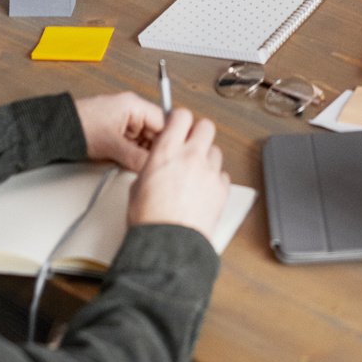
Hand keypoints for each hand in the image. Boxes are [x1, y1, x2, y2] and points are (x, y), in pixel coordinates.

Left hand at [75, 92, 165, 170]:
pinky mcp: (117, 130)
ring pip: (145, 139)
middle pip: (155, 132)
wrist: (57, 130)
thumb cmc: (80, 127)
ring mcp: (125, 121)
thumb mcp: (113, 146)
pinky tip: (130, 162)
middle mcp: (132, 110)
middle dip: (153, 149)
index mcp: (134, 105)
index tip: (169, 157)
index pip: (164, 121)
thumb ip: (136, 158)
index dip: (168, 140)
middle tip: (152, 165)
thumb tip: (151, 168)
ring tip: (138, 164)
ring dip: (143, 152)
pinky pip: (134, 142)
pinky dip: (133, 153)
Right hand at [128, 110, 230, 237]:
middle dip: (198, 133)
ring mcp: (209, 172)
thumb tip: (158, 162)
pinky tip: (203, 190)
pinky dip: (215, 179)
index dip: (179, 119)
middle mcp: (191, 156)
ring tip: (195, 175)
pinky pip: (223, 174)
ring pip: (215, 150)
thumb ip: (153, 164)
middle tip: (190, 145)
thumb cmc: (150, 220)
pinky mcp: (222, 188)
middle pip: (206, 126)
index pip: (181, 115)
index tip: (178, 126)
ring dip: (206, 158)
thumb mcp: (138, 184)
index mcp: (167, 152)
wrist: (168, 245)